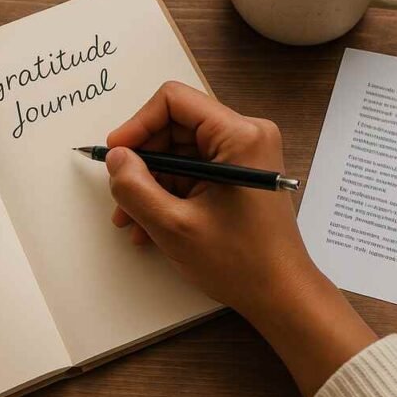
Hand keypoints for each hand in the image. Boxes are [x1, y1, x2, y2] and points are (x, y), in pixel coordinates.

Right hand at [105, 81, 312, 315]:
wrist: (281, 295)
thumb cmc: (241, 263)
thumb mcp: (174, 225)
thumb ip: (135, 187)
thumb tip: (115, 157)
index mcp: (239, 136)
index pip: (174, 101)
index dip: (137, 124)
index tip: (116, 154)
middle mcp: (246, 136)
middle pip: (174, 127)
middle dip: (142, 162)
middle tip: (121, 195)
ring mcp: (244, 156)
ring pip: (179, 153)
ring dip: (151, 184)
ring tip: (132, 220)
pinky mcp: (239, 175)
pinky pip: (193, 171)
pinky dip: (169, 194)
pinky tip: (151, 226)